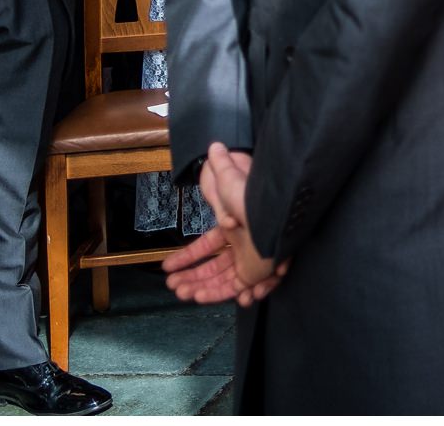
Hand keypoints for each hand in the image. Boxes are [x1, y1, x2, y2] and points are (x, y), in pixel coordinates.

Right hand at [163, 144, 285, 305]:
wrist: (276, 215)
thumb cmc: (253, 198)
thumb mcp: (232, 180)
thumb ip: (222, 167)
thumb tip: (215, 145)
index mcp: (232, 227)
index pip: (206, 246)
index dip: (186, 257)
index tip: (166, 267)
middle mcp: (241, 245)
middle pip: (212, 268)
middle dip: (191, 277)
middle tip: (172, 286)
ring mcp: (249, 260)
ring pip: (221, 280)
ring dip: (200, 288)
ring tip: (182, 294)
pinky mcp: (256, 273)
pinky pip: (234, 288)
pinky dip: (218, 294)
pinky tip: (201, 298)